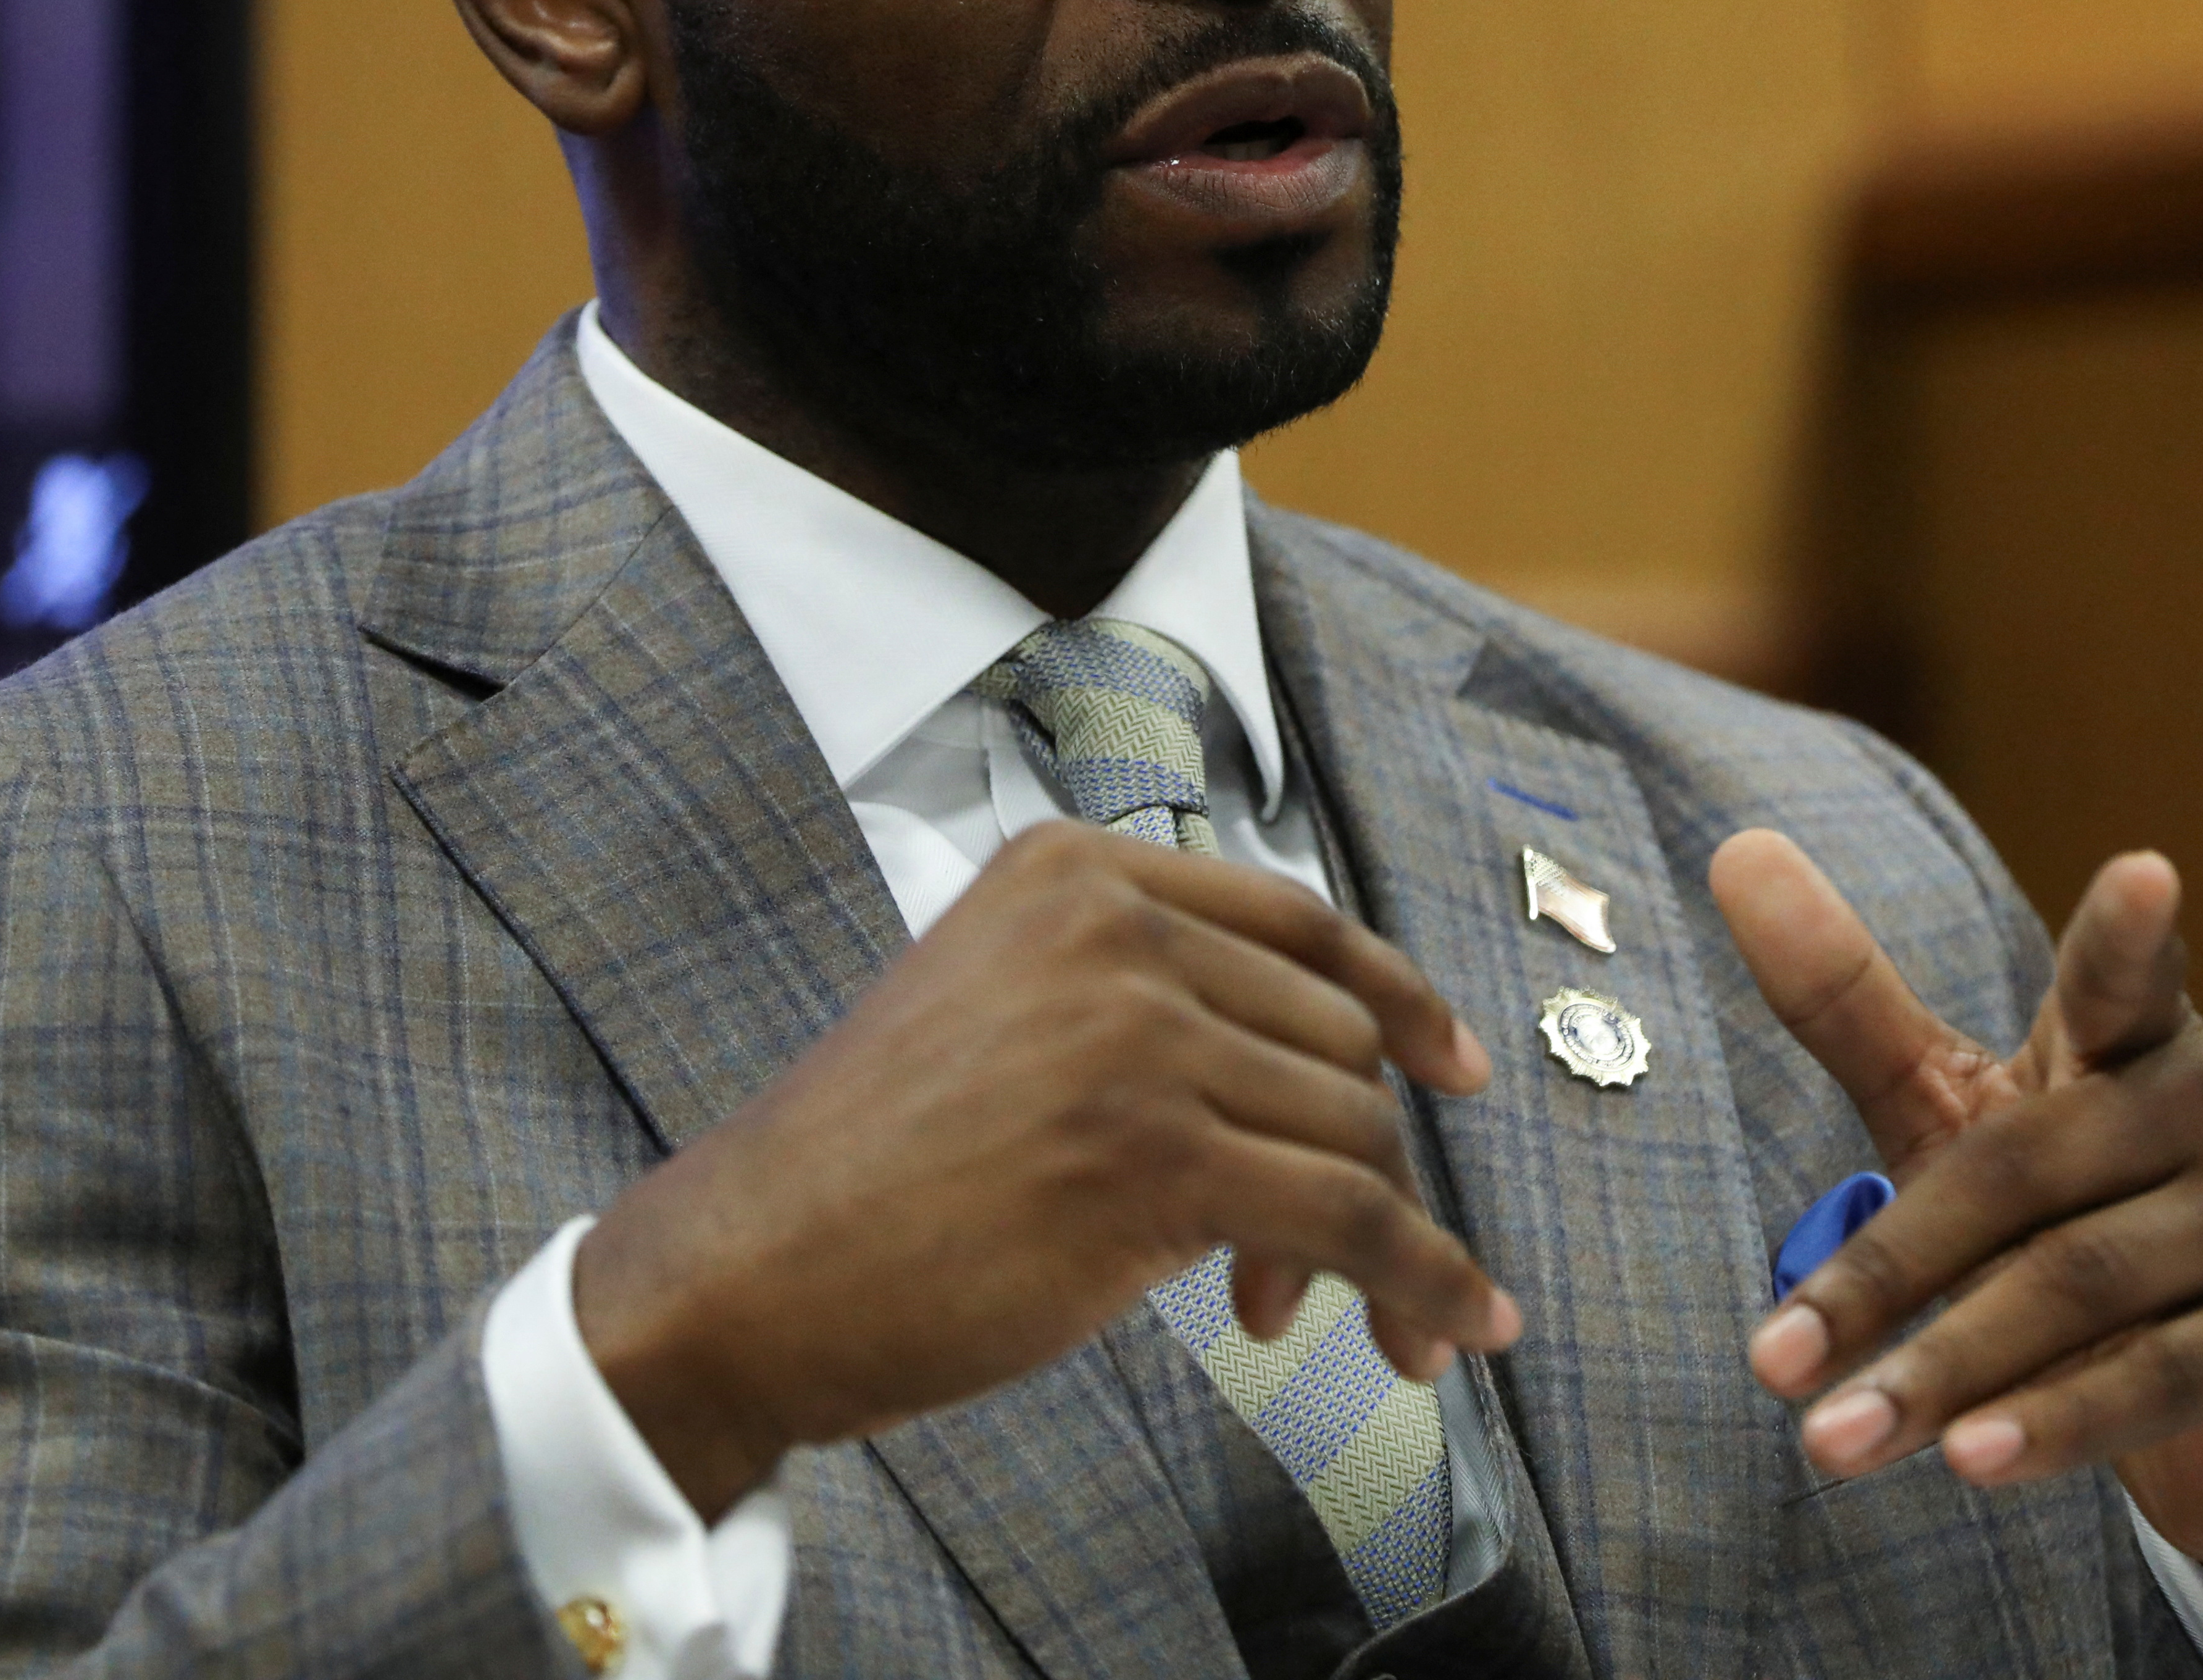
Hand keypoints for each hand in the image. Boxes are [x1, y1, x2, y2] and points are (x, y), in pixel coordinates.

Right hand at [576, 822, 1521, 1517]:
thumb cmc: (867, 1170)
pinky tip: (1443, 1329)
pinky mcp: (1156, 1158)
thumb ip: (1136, 1001)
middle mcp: (1112, 929)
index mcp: (1073, 873)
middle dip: (1365, 1154)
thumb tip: (1317, 1086)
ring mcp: (1136, 1035)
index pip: (1297, 920)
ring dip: (1380, 1241)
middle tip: (1336, 1265)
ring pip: (1351, 1131)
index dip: (1397, 995)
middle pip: (1335, 1035)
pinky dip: (1422, 1278)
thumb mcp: (997, 1009)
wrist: (750, 1270)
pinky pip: (1349, 1217)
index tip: (1452, 1062)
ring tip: (1337, 1328)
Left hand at [1710, 831, 2202, 1673]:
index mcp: (2130, 1039)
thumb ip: (1849, 1001)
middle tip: (1768, 1366)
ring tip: (1831, 1443)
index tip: (2144, 873)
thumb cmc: (2060, 1217)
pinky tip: (1971, 1462)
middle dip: (1885, 1276)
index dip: (2130, 934)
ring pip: (2079, 1288)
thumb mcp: (1954, 1112)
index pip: (2127, 977)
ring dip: (1944, 1371)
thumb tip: (1738, 850)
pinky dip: (2055, 1423)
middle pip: (2020, 1175)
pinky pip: (2155, 1378)